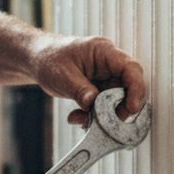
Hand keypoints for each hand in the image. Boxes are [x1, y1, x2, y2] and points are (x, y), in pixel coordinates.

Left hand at [29, 33, 147, 124]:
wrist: (36, 59)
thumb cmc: (48, 58)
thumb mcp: (62, 75)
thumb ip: (80, 90)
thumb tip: (94, 104)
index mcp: (103, 51)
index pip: (131, 68)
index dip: (137, 89)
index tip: (133, 109)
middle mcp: (108, 64)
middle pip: (127, 88)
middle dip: (116, 109)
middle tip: (102, 122)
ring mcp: (105, 77)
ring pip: (116, 101)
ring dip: (103, 116)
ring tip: (81, 119)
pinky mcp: (99, 89)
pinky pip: (105, 106)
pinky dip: (94, 116)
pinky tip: (78, 117)